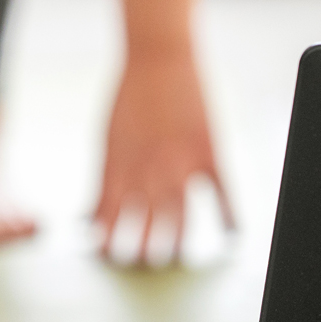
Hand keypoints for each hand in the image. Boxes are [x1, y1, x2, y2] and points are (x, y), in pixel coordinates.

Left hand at [94, 50, 233, 265]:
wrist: (158, 54)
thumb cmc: (128, 97)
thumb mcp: (106, 140)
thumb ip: (102, 182)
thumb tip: (86, 220)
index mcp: (118, 166)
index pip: (110, 218)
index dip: (108, 245)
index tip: (110, 262)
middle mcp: (148, 169)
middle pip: (146, 226)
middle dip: (144, 252)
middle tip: (145, 267)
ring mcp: (181, 161)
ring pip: (181, 217)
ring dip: (179, 243)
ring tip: (177, 261)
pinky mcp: (209, 149)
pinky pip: (223, 192)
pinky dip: (230, 215)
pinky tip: (234, 234)